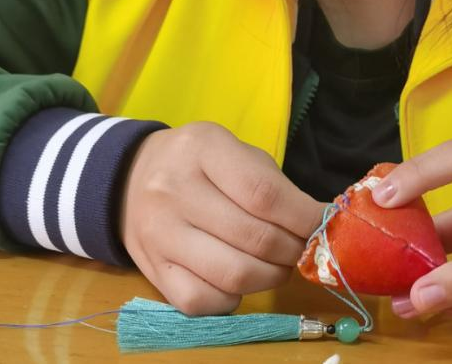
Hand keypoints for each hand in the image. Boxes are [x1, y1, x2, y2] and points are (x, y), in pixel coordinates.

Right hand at [120, 122, 324, 315]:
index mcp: (203, 149)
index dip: (303, 218)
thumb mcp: (234, 152)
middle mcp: (174, 189)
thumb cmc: (198, 163)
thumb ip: (274, 185)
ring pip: (234, 275)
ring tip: (277, 264)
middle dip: (293, 250)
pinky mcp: (151, 270)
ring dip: (270, 277)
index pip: (264, 194)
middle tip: (302, 248)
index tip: (323, 227)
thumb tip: (319, 225)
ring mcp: (159, 233)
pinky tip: (239, 280)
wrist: (129, 177)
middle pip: (254, 238)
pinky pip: (204, 302)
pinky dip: (234, 298)